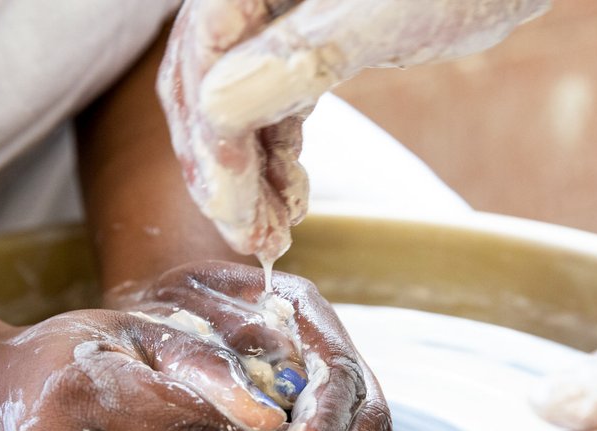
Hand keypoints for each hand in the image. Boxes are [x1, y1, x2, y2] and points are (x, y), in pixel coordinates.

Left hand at [107, 261, 394, 430]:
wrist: (177, 304)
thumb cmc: (177, 303)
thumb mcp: (189, 301)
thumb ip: (229, 332)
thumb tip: (281, 377)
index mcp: (307, 312)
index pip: (339, 377)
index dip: (322, 430)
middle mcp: (332, 350)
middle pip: (369, 422)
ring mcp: (338, 389)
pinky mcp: (332, 424)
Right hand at [158, 0, 548, 261]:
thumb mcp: (392, 11)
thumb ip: (304, 53)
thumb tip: (219, 109)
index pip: (205, 65)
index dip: (216, 149)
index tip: (239, 216)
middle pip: (204, 90)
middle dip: (225, 173)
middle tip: (252, 241)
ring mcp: (277, 16)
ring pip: (233, 106)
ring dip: (247, 176)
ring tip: (271, 235)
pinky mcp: (307, 40)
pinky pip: (268, 105)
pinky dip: (273, 157)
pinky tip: (288, 196)